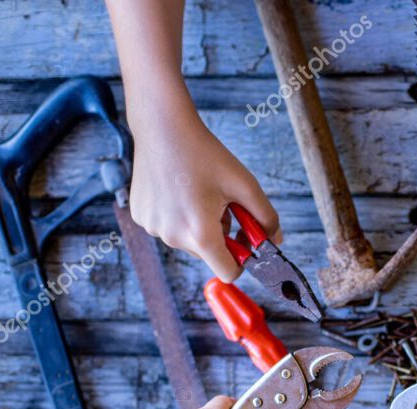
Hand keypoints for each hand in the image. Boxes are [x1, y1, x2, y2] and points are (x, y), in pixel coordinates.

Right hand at [128, 107, 279, 280]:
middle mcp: (173, 237)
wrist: (163, 128)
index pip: (229, 272)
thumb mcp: (245, 185)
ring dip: (200, 226)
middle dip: (222, 235)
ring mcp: (153, 228)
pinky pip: (169, 227)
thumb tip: (276, 241)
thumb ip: (266, 218)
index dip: (243, 260)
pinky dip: (179, 216)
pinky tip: (179, 190)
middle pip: (209, 254)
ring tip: (199, 193)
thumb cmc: (205, 154)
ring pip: (189, 241)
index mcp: (200, 234)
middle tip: (223, 204)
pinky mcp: (141, 217)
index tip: (246, 240)